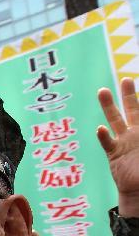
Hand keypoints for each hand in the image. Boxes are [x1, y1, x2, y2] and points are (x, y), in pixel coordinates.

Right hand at [97, 77, 138, 215]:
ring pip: (115, 120)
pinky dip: (103, 136)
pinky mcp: (114, 155)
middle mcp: (136, 134)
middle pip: (132, 110)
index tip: (135, 84)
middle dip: (129, 95)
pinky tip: (100, 129)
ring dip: (109, 106)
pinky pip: (107, 143)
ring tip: (102, 91)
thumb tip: (114, 127)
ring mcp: (123, 143)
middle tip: (126, 80)